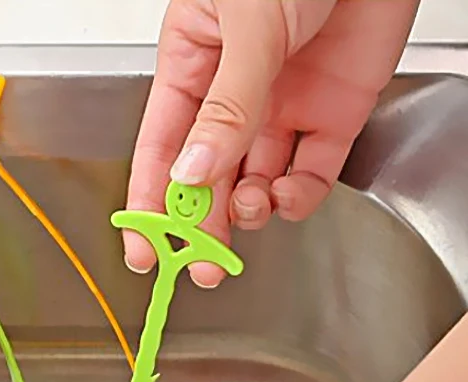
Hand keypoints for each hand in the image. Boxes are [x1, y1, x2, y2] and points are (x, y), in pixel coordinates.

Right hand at [125, 0, 418, 285]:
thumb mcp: (247, 24)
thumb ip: (226, 105)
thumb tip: (194, 172)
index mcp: (194, 64)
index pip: (160, 148)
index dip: (149, 204)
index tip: (143, 248)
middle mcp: (234, 93)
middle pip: (208, 177)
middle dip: (204, 224)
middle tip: (204, 262)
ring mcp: (283, 105)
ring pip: (256, 181)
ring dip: (250, 210)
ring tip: (250, 211)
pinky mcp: (333, 111)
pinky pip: (311, 170)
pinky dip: (300, 195)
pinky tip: (290, 194)